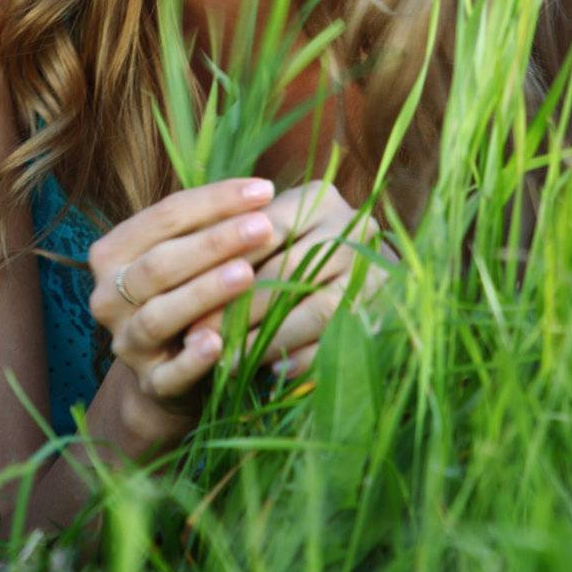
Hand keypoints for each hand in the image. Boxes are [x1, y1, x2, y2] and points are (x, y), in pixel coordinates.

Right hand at [88, 177, 279, 438]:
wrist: (165, 377)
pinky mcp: (149, 384)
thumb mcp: (182, 260)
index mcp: (113, 254)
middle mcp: (108, 296)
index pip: (163, 217)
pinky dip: (191, 360)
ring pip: (159, 314)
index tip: (264, 189)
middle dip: (214, 242)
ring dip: (203, 292)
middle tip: (264, 226)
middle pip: (159, 263)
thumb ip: (203, 230)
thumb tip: (261, 191)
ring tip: (247, 273)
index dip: (214, 201)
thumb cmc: (183, 297)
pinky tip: (217, 344)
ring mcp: (125, 342)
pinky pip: (169, 374)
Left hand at [184, 179, 392, 380]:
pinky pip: (341, 340)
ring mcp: (377, 272)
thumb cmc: (293, 247)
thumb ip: (233, 239)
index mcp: (320, 199)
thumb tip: (182, 276)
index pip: (265, 229)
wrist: (361, 268)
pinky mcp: (388, 312)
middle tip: (198, 335)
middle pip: (288, 273)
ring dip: (267, 340)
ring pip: (315, 310)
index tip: (183, 291)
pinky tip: (273, 372)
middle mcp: (355, 229)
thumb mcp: (269, 230)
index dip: (224, 262)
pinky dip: (305, 358)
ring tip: (227, 362)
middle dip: (239, 308)